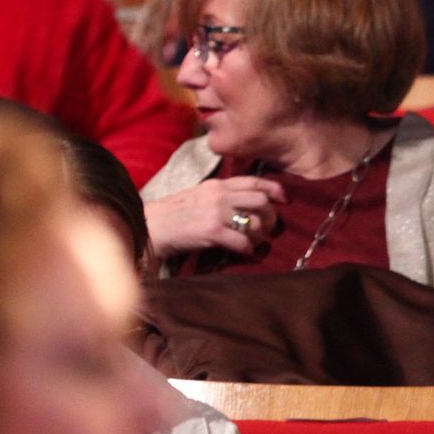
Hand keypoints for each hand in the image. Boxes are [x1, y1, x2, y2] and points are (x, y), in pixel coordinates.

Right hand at [145, 177, 283, 257]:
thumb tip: (246, 203)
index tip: (283, 199)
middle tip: (267, 227)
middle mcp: (218, 195)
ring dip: (260, 235)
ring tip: (254, 242)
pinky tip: (244, 252)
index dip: (274, 189)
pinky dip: (248, 248)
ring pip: (255, 221)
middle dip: (270, 215)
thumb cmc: (172, 214)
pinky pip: (242, 241)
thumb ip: (220, 195)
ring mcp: (215, 212)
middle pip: (260, 200)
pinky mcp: (211, 231)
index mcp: (215, 184)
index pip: (253, 181)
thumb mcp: (198, 195)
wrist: (149, 226)